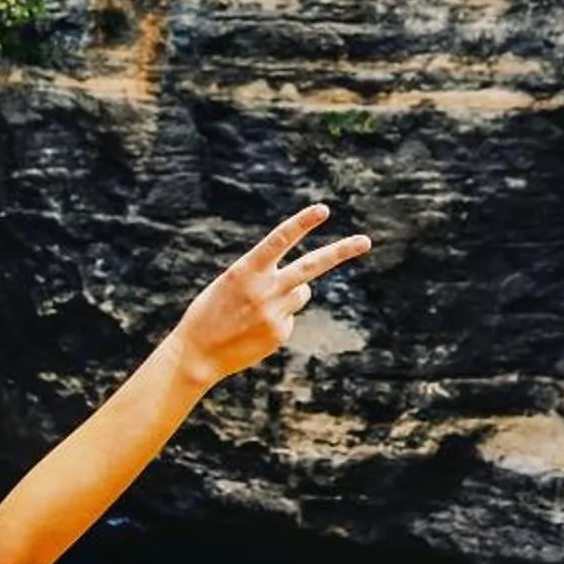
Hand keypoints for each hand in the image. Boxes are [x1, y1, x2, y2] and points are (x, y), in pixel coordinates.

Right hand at [159, 204, 372, 386]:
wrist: (197, 354)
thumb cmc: (211, 312)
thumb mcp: (232, 284)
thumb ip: (266, 278)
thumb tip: (305, 287)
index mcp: (245, 270)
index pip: (279, 240)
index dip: (302, 223)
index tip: (323, 210)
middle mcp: (264, 289)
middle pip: (311, 266)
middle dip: (340, 252)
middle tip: (366, 242)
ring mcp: (275, 313)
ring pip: (302, 291)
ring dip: (290, 293)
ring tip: (258, 308)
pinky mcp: (281, 333)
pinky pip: (290, 316)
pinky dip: (277, 319)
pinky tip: (254, 329)